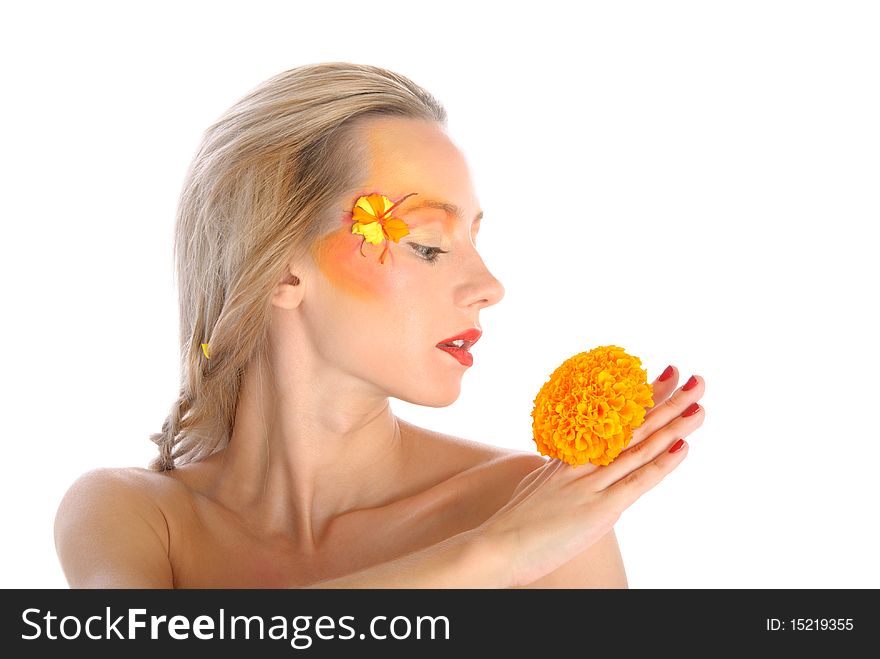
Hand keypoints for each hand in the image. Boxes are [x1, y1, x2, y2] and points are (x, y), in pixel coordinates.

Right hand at [477, 366, 704, 587]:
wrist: (495, 548)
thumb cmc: (512, 527)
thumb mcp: (535, 490)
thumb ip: (553, 476)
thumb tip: (558, 467)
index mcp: (570, 458)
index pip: (611, 422)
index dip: (639, 400)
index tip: (661, 378)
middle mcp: (583, 463)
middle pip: (631, 426)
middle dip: (665, 400)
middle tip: (693, 378)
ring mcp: (592, 484)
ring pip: (639, 447)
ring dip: (673, 423)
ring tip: (698, 400)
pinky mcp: (599, 509)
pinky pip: (638, 481)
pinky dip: (662, 463)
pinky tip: (683, 445)